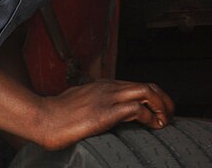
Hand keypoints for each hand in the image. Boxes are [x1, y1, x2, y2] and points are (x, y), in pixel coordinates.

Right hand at [34, 79, 174, 149]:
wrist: (42, 118)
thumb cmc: (56, 115)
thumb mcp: (79, 104)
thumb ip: (94, 104)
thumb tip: (103, 114)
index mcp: (103, 85)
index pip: (136, 85)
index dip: (154, 98)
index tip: (159, 112)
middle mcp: (108, 87)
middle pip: (147, 85)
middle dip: (165, 100)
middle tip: (170, 116)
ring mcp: (107, 97)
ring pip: (147, 91)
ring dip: (162, 106)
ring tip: (166, 121)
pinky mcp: (105, 112)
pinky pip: (137, 109)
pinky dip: (150, 117)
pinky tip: (153, 126)